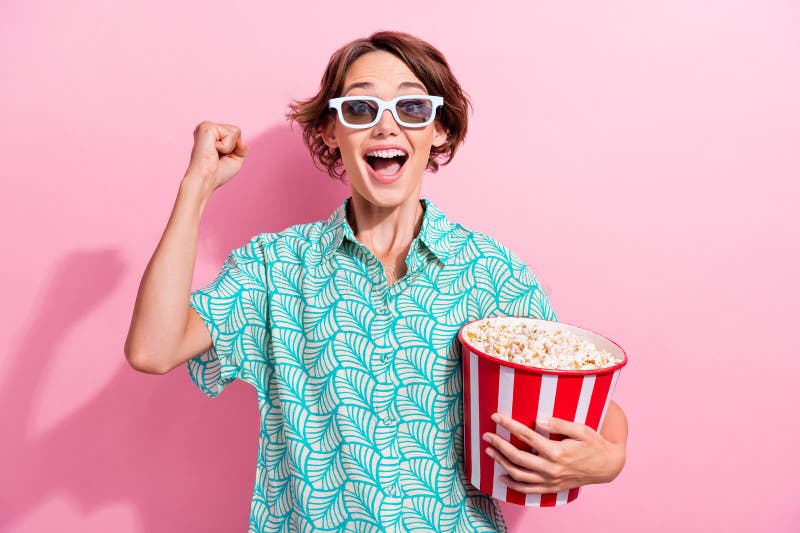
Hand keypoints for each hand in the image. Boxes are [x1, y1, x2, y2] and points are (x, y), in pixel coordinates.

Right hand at [184, 121, 248, 190]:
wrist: (206, 178)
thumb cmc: (217, 173)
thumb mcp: (235, 159)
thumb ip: (242, 148)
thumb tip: (241, 140)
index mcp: (212, 135)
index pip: (235, 135)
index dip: (235, 149)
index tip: (221, 158)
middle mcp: (208, 128)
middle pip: (237, 131)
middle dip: (233, 147)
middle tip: (218, 156)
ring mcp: (207, 126)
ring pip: (235, 131)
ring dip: (229, 147)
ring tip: (215, 152)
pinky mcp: (206, 126)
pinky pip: (231, 133)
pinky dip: (226, 146)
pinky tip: (213, 149)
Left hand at [482, 413, 625, 493]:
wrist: (607, 467)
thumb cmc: (594, 444)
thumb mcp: (581, 429)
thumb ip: (559, 424)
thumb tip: (537, 419)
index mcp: (557, 452)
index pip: (527, 436)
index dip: (509, 425)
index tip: (496, 416)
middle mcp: (552, 469)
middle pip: (517, 457)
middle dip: (499, 444)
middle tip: (486, 435)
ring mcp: (551, 481)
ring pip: (519, 475)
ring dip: (501, 463)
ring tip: (489, 451)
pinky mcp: (552, 488)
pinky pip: (527, 490)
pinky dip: (512, 485)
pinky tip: (501, 477)